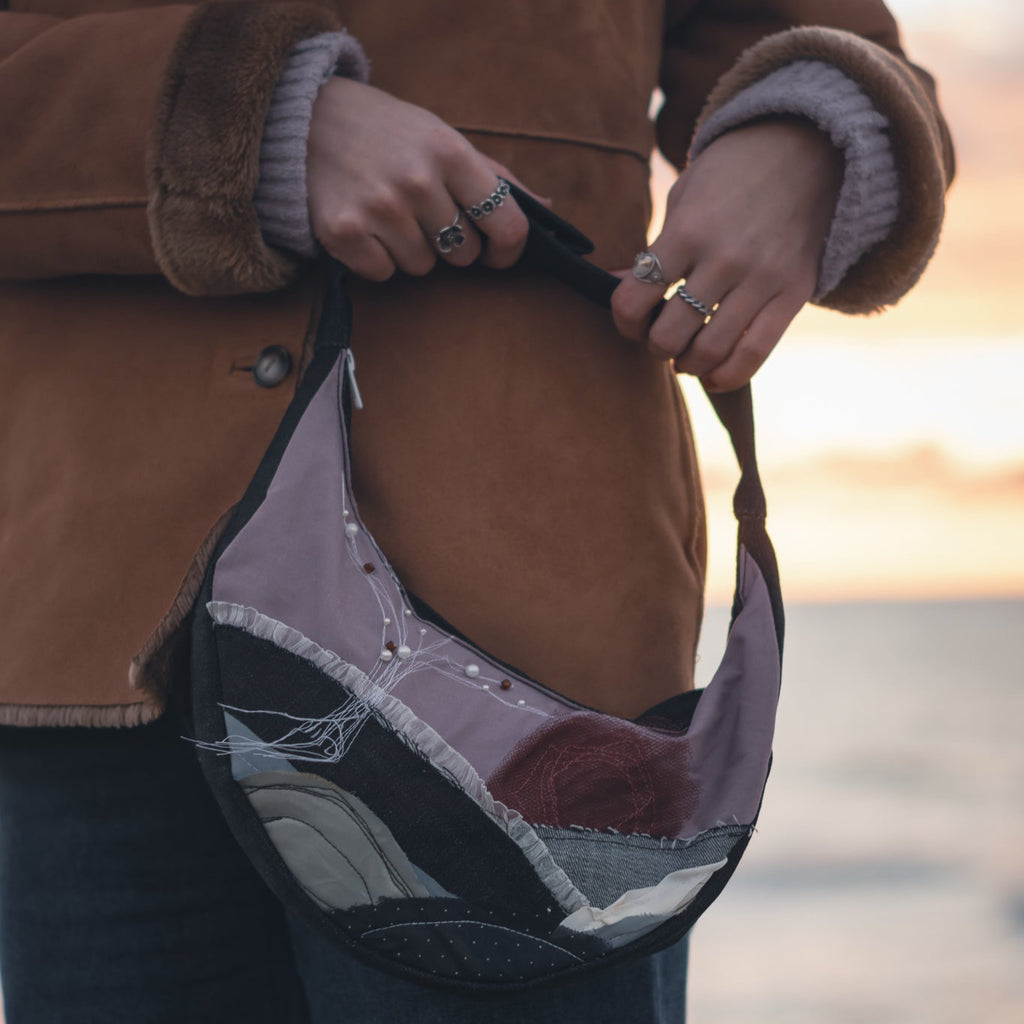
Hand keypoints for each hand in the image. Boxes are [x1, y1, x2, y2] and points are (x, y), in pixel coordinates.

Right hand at [307, 78, 533, 281]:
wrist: (305, 118)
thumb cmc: (386, 132)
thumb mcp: (442, 137)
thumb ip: (494, 177)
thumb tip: (547, 209)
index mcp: (450, 152)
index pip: (507, 224)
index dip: (508, 250)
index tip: (497, 253)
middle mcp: (417, 180)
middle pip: (463, 254)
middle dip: (450, 242)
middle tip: (423, 213)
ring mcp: (380, 208)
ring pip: (423, 267)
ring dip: (412, 250)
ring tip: (389, 213)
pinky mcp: (344, 232)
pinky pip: (385, 273)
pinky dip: (377, 258)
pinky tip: (365, 225)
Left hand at [611, 119, 842, 391]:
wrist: (806, 147)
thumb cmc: (732, 174)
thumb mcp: (684, 198)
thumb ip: (654, 250)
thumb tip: (619, 289)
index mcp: (688, 231)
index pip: (633, 300)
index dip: (623, 321)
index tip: (631, 320)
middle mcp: (724, 259)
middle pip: (669, 334)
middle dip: (656, 346)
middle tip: (661, 337)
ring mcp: (762, 279)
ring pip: (710, 351)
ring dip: (688, 363)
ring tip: (686, 354)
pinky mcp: (794, 293)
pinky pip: (755, 354)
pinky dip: (726, 376)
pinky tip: (712, 376)